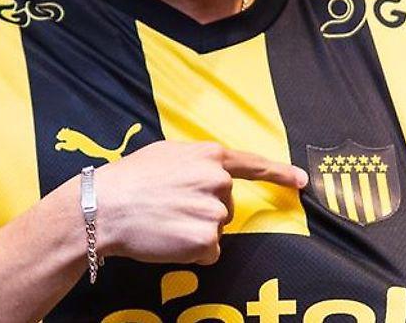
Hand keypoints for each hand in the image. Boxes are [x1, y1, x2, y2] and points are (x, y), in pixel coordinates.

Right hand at [91, 140, 307, 264]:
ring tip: (165, 221)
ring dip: (196, 230)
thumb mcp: (166, 154)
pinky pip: (209, 251)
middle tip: (169, 207)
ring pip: (217, 228)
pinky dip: (192, 251)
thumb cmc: (128, 179)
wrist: (104, 207)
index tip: (302, 181)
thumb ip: (197, 160)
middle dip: (204, 208)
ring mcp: (214, 211)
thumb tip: (212, 172)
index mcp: (210, 155)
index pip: (253, 165)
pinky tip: (169, 239)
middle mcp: (218, 181)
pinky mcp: (206, 239)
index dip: (280, 173)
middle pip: (226, 204)